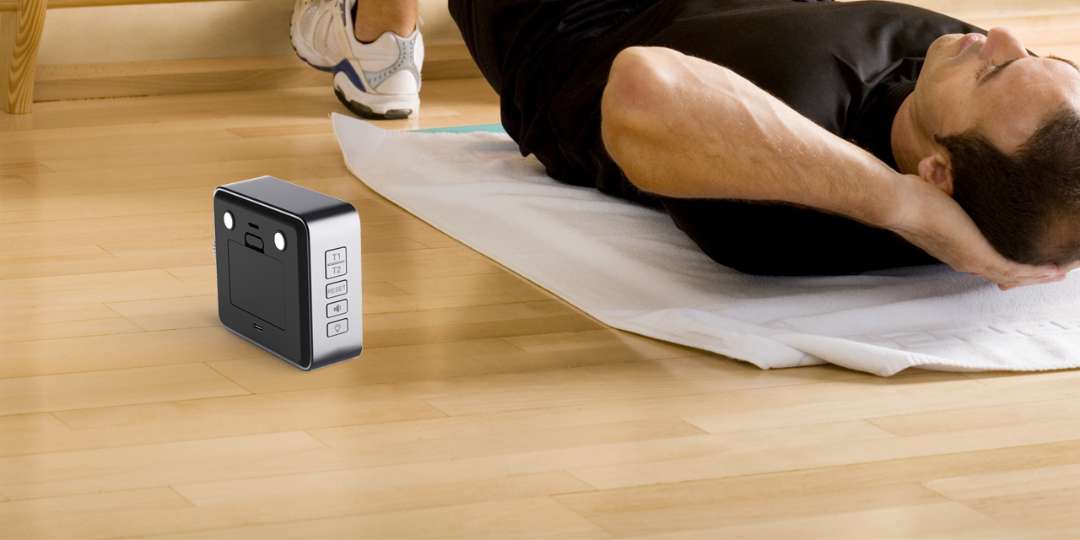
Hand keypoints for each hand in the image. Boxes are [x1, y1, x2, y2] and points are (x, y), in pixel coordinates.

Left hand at [884, 174, 1064, 289]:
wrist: (900, 202)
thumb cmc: (912, 195)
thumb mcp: (939, 193)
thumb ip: (947, 186)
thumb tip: (942, 166)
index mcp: (954, 249)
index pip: (986, 263)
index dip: (1007, 266)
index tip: (1024, 266)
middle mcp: (962, 259)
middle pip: (1003, 274)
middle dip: (1029, 275)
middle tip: (1051, 274)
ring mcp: (969, 260)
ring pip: (1012, 275)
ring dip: (1038, 275)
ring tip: (1060, 272)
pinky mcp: (977, 256)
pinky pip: (1013, 270)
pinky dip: (1035, 272)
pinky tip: (1053, 270)